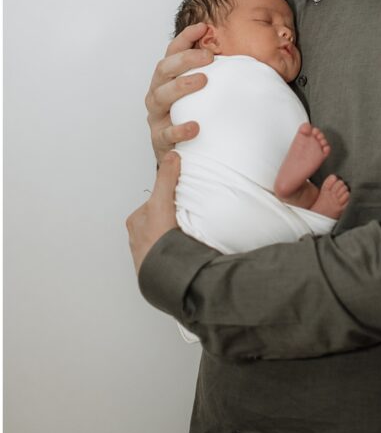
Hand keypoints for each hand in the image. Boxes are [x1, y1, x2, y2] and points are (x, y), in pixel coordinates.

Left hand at [127, 152, 180, 273]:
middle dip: (175, 218)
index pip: (156, 203)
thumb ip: (166, 179)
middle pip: (162, 219)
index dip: (171, 198)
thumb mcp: (161, 203)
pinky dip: (179, 250)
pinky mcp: (159, 267)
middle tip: (189, 219)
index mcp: (136, 222)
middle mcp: (139, 238)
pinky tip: (188, 250)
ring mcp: (149, 253)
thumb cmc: (158, 244)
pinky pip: (171, 253)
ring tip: (192, 237)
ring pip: (166, 236)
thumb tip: (171, 156)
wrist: (165, 277)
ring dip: (178, 236)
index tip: (184, 199)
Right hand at [145, 23, 212, 163]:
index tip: (202, 27)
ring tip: (202, 81)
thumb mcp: (204, 93)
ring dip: (181, 86)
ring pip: (160, 96)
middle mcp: (158, 93)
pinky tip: (195, 126)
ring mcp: (156, 116)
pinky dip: (179, 129)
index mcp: (167, 79)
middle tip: (209, 57)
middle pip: (164, 69)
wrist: (182, 154)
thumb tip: (245, 58)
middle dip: (185, 59)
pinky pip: (165, 134)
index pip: (172, 52)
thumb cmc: (195, 115)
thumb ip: (216, 75)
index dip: (185, 38)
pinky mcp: (159, 140)